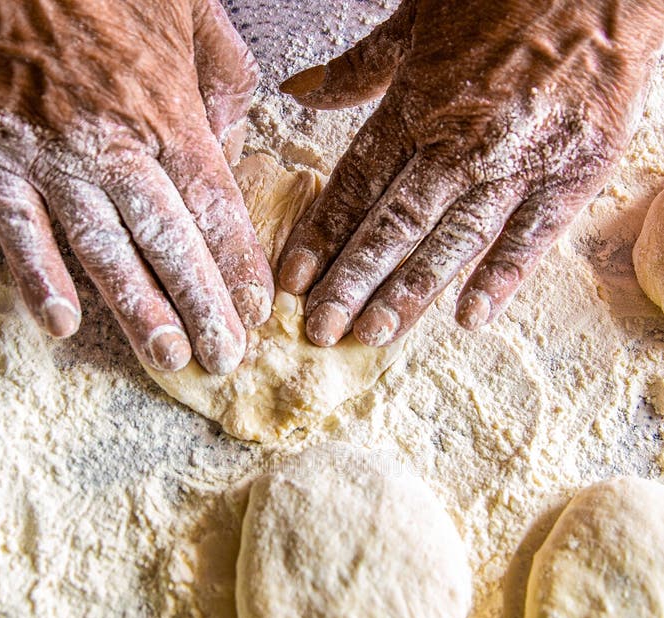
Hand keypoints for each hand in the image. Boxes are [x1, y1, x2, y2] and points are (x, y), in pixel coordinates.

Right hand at [0, 0, 273, 373]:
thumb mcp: (196, 15)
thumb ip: (227, 87)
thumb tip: (231, 151)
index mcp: (171, 114)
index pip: (215, 208)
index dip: (238, 266)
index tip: (257, 313)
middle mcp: (116, 144)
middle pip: (170, 242)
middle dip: (201, 307)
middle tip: (224, 359)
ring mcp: (54, 155)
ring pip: (104, 248)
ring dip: (138, 310)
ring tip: (168, 358)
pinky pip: (19, 229)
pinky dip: (38, 278)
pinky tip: (61, 325)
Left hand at [279, 0, 663, 347]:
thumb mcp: (419, 16)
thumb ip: (360, 67)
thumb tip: (301, 90)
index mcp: (418, 103)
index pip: (357, 184)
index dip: (322, 236)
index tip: (295, 281)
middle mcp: (461, 140)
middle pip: (394, 223)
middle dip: (352, 281)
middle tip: (320, 330)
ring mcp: (517, 160)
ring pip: (451, 239)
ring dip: (408, 292)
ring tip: (372, 335)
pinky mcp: (573, 171)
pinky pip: (532, 234)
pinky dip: (502, 277)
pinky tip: (468, 318)